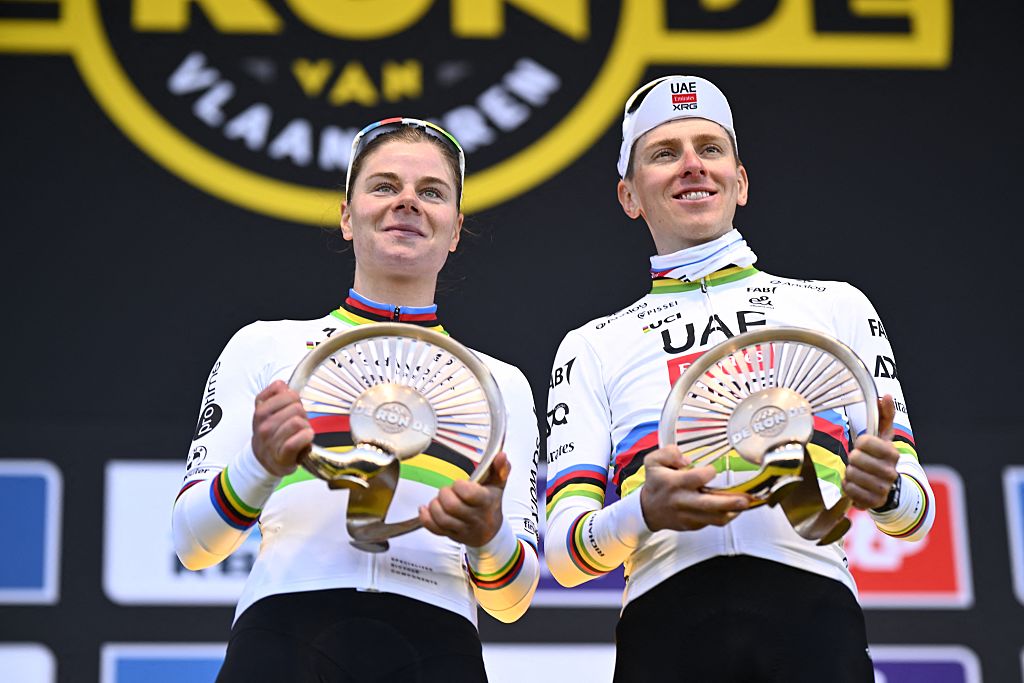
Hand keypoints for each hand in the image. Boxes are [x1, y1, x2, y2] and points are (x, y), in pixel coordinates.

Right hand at [251, 380, 313, 477]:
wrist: (266, 460)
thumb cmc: (273, 433)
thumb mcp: (268, 411)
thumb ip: (275, 394)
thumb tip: (283, 385)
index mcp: (260, 410)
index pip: (283, 390)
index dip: (294, 398)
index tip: (291, 407)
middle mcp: (262, 424)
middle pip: (295, 406)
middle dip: (302, 413)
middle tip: (299, 423)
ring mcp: (270, 441)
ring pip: (297, 422)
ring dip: (306, 426)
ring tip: (301, 432)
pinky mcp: (281, 455)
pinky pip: (296, 440)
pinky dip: (306, 437)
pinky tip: (307, 437)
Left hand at [419, 452, 509, 547]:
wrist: (491, 532)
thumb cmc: (491, 504)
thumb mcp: (498, 484)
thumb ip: (501, 468)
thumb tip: (501, 455)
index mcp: (486, 502)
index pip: (470, 495)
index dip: (460, 486)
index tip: (459, 483)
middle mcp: (475, 517)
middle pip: (452, 507)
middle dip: (444, 494)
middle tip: (447, 491)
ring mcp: (462, 528)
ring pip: (442, 519)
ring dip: (435, 506)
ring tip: (439, 500)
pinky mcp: (451, 536)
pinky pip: (434, 530)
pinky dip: (425, 518)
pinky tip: (425, 509)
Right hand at [639, 446, 750, 531]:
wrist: (647, 509)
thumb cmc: (655, 483)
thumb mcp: (653, 461)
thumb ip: (669, 452)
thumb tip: (686, 459)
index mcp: (674, 483)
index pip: (697, 478)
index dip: (708, 472)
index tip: (712, 470)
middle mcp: (682, 500)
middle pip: (710, 504)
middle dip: (731, 502)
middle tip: (746, 498)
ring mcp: (688, 515)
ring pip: (716, 518)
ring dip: (733, 512)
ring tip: (745, 504)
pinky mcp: (693, 525)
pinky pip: (713, 523)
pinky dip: (725, 516)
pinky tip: (733, 508)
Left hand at [843, 395, 899, 509]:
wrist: (887, 487)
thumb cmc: (881, 457)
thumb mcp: (883, 436)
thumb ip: (884, 414)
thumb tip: (884, 395)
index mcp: (892, 453)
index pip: (864, 441)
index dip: (860, 443)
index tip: (863, 447)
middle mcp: (890, 472)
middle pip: (855, 458)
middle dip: (852, 459)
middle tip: (858, 461)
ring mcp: (882, 488)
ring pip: (851, 474)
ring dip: (849, 473)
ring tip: (857, 473)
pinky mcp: (873, 502)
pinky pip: (849, 490)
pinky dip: (848, 486)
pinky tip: (855, 484)